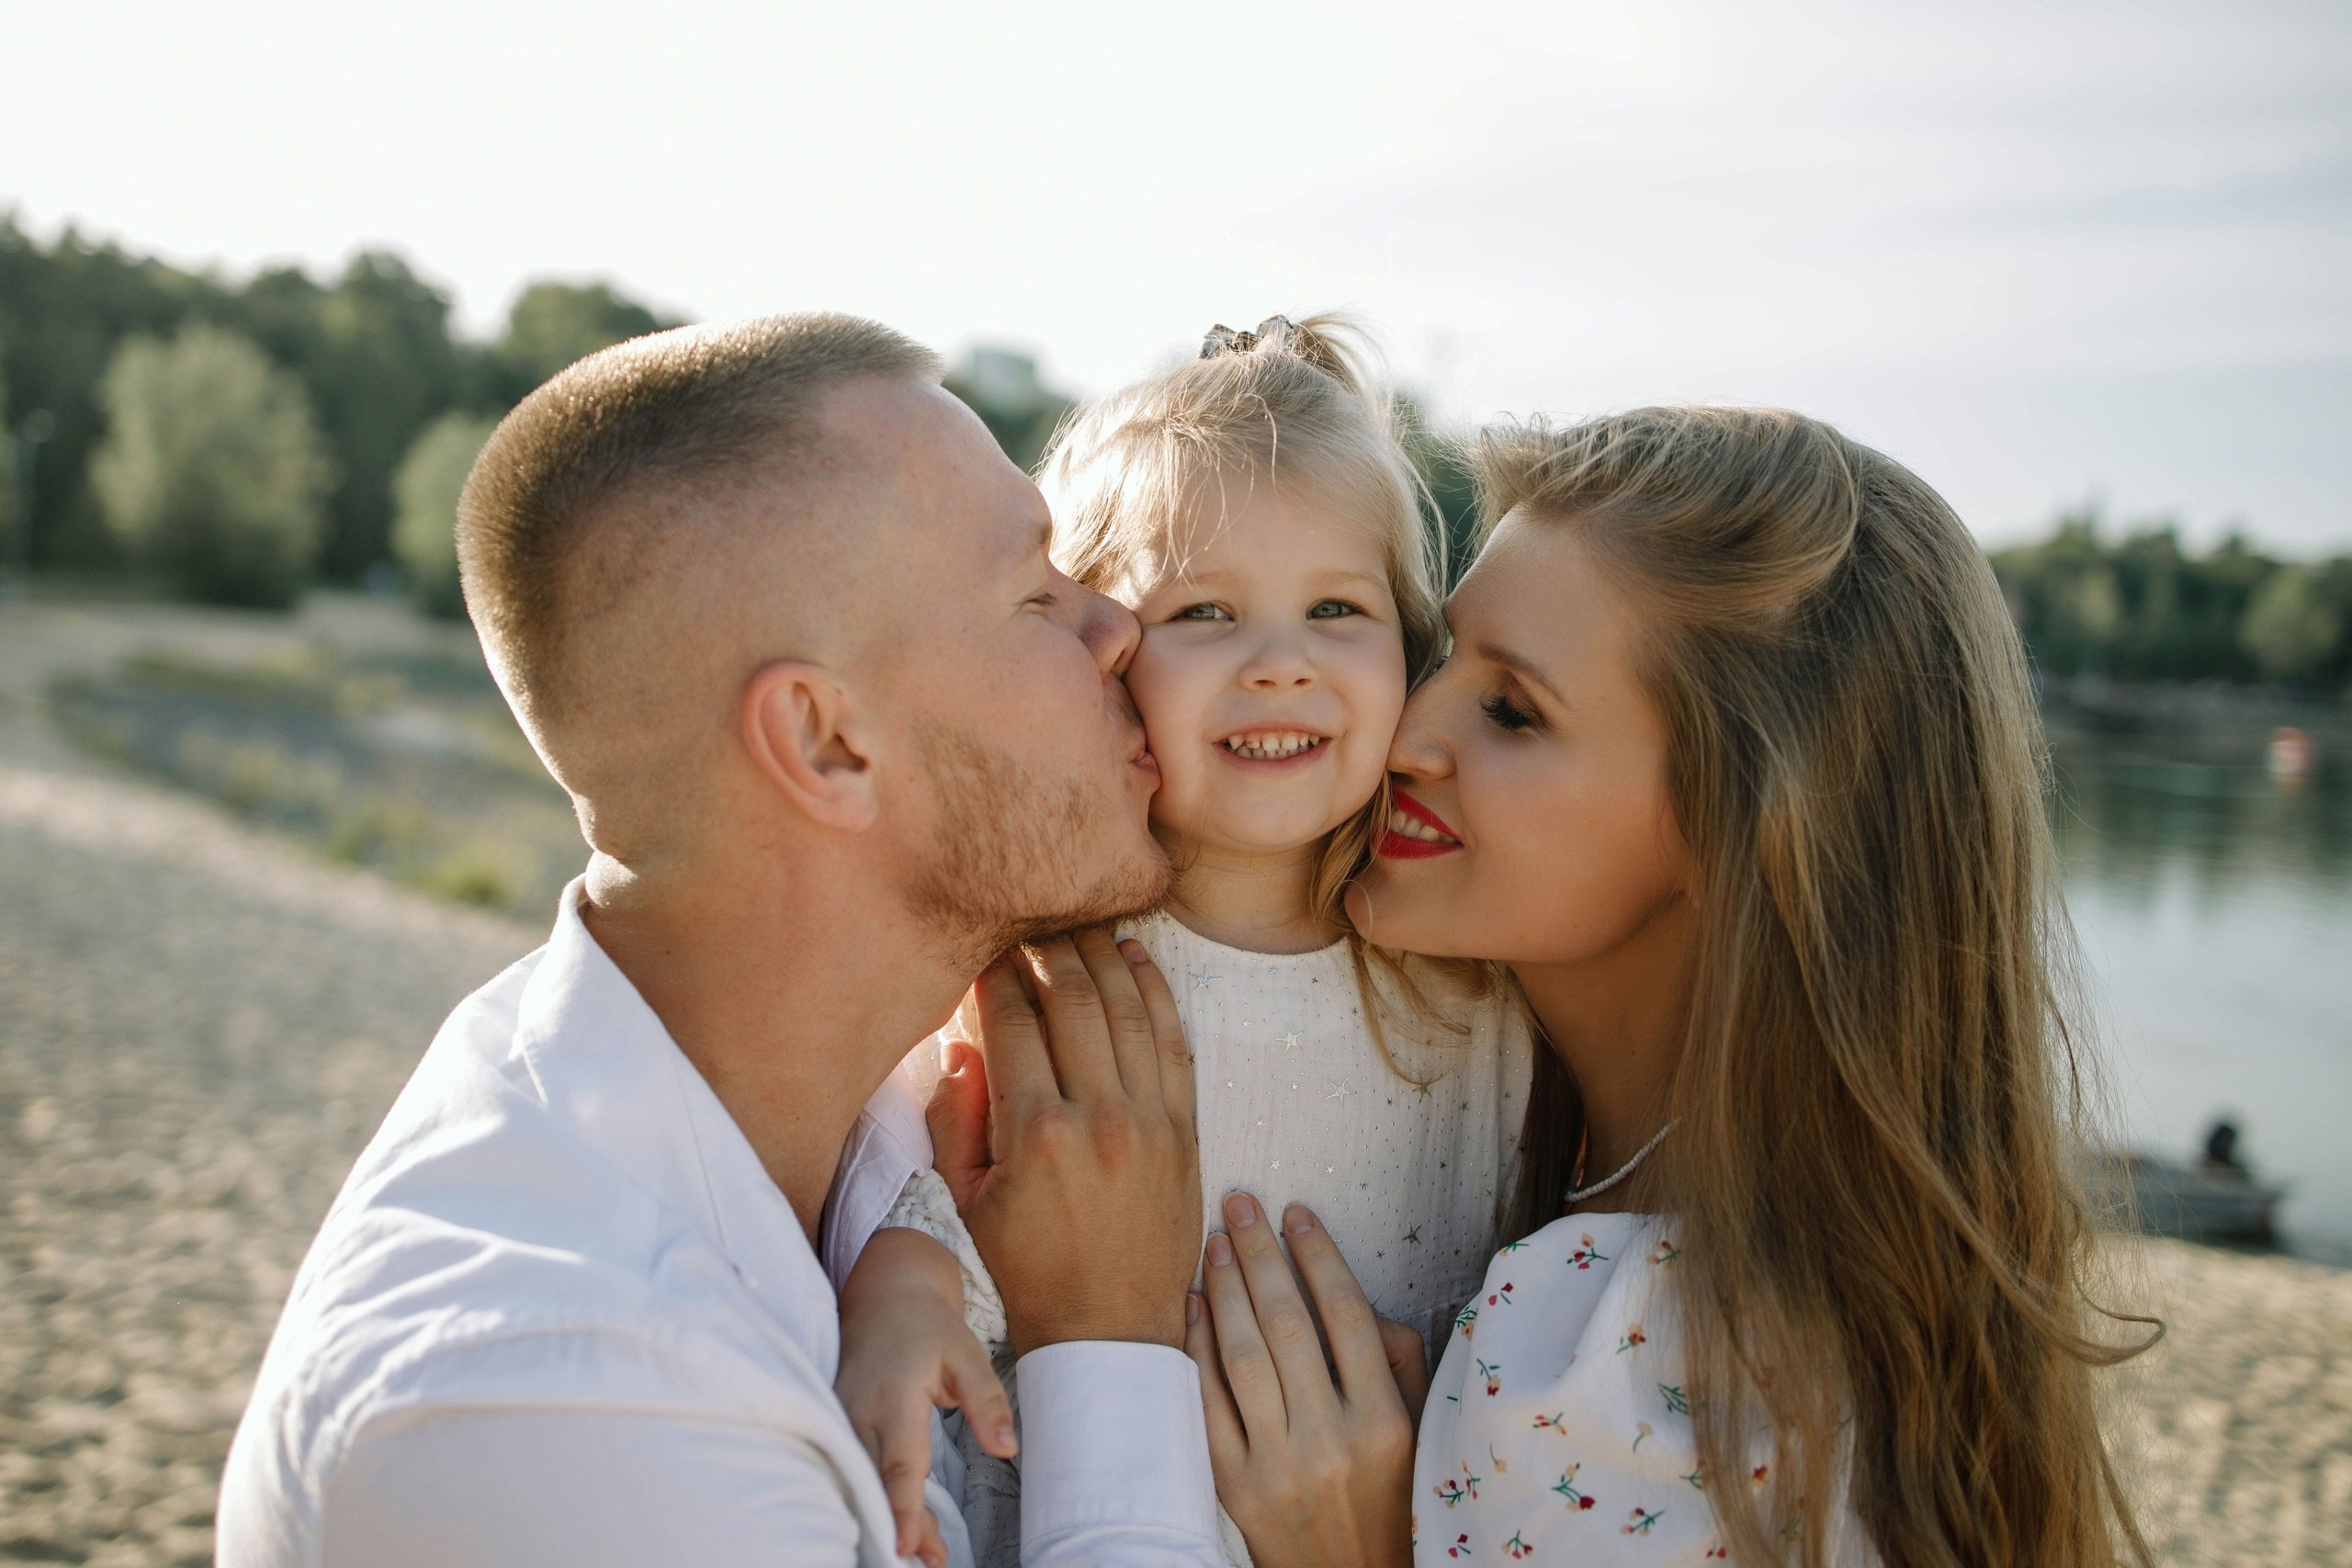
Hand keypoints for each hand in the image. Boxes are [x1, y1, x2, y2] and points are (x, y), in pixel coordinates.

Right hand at [835, 1228, 1014, 1567]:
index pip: (898, 1462)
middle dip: (900, 1524)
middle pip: (877, 1481)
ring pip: (863, 1477)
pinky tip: (896, 1522)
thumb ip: (986, 1401)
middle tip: (930, 1559)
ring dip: (889, 1515)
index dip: (903, 1506)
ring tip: (923, 1553)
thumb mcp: (967, 1353)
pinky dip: (873, 1494)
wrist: (884, 1295)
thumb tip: (1007, 1448)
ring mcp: (843, 1417)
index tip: (908, 1544)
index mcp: (894, 1397)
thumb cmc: (929, 1327)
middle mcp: (860, 1411)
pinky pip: (854, 1465)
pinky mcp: (838, 1422)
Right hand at [936, 928, 1198, 1354]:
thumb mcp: (968, 1199)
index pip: (1012, 1023)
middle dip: (1047, 949)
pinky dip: (1156, 993)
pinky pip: (1173, 1041)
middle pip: (1072, 1000)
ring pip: (1126, 1009)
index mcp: (1035, 1134)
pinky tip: (1135, 958)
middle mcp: (1098, 1117)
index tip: (984, 948)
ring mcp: (1149, 1121)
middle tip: (1030, 919)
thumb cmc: (1027, 1266)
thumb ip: (955, 1116)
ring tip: (1080, 922)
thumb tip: (962, 1043)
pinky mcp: (1184, 1130)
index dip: (995, 975)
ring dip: (1102, 956)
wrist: (1109, 1327)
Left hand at [1186, 1195, 1416, 1567]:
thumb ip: (1399, 1362)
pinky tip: (1194, 1306)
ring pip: (1243, 1357)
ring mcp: (1277, 1466)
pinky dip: (1198, 1348)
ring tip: (1216, 1244)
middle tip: (1240, 1205)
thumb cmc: (1392, 1503)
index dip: (1319, 1257)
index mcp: (1385, 1423)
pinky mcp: (1234, 1487)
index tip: (1297, 1214)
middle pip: (1287, 1325)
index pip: (1347, 1317)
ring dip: (1225, 1290)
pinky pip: (1209, 1403)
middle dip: (1260, 1254)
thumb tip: (1353, 1297)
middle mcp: (1330, 1442)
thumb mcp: (1422, 1434)